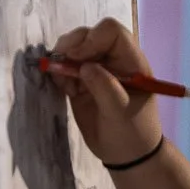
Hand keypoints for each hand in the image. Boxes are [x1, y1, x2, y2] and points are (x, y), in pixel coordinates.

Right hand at [47, 18, 161, 168]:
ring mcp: (97, 71)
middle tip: (58, 62)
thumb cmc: (131, 133)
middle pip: (89, 35)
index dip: (92, 38)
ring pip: (75, 49)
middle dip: (72, 45)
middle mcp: (113, 61)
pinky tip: (62, 88)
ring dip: (62, 59)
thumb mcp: (120, 112)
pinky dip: (58, 74)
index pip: (112, 32)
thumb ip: (105, 86)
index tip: (77, 57)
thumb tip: (85, 66)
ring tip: (60, 79)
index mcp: (131, 61)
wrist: (126, 156)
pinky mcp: (81, 83)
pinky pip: (65, 68)